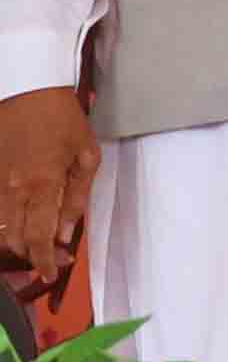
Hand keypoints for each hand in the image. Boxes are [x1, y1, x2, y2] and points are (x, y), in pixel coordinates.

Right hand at [0, 87, 94, 303]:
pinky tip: (17, 224)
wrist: (27, 89)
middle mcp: (12, 190)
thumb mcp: (85, 154)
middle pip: (15, 239)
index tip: (50, 273)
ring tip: (35, 244)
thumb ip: (78, 197)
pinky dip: (2, 224)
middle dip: (32, 256)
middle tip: (50, 258)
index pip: (40, 237)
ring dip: (15, 243)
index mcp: (42, 185)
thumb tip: (69, 232)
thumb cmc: (62, 119)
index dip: (44, 261)